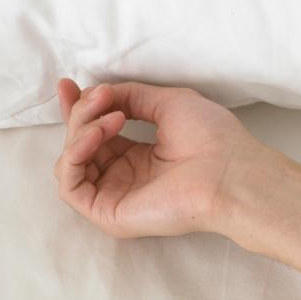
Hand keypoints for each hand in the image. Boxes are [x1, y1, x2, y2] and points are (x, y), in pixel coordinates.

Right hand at [54, 78, 274, 238]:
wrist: (232, 172)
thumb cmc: (214, 139)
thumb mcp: (169, 103)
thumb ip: (131, 96)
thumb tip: (100, 92)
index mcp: (141, 156)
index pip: (96, 134)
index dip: (79, 109)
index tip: (68, 85)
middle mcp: (127, 177)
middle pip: (80, 145)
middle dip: (80, 114)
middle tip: (98, 96)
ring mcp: (118, 197)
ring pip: (72, 162)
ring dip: (81, 131)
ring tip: (112, 118)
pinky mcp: (110, 214)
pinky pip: (70, 187)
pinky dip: (74, 155)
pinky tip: (97, 135)